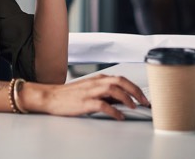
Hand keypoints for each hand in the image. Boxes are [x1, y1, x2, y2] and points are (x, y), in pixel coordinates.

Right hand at [20, 74, 149, 120]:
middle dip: (135, 91)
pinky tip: (119, 116)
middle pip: (120, 81)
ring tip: (134, 107)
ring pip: (113, 90)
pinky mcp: (85, 102)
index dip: (135, 87)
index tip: (143, 97)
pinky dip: (114, 110)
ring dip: (126, 98)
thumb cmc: (70, 95)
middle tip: (144, 101)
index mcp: (98, 79)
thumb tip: (122, 100)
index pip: (121, 79)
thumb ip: (105, 93)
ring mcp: (90, 92)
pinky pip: (103, 105)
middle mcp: (96, 82)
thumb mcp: (90, 90)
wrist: (51, 97)